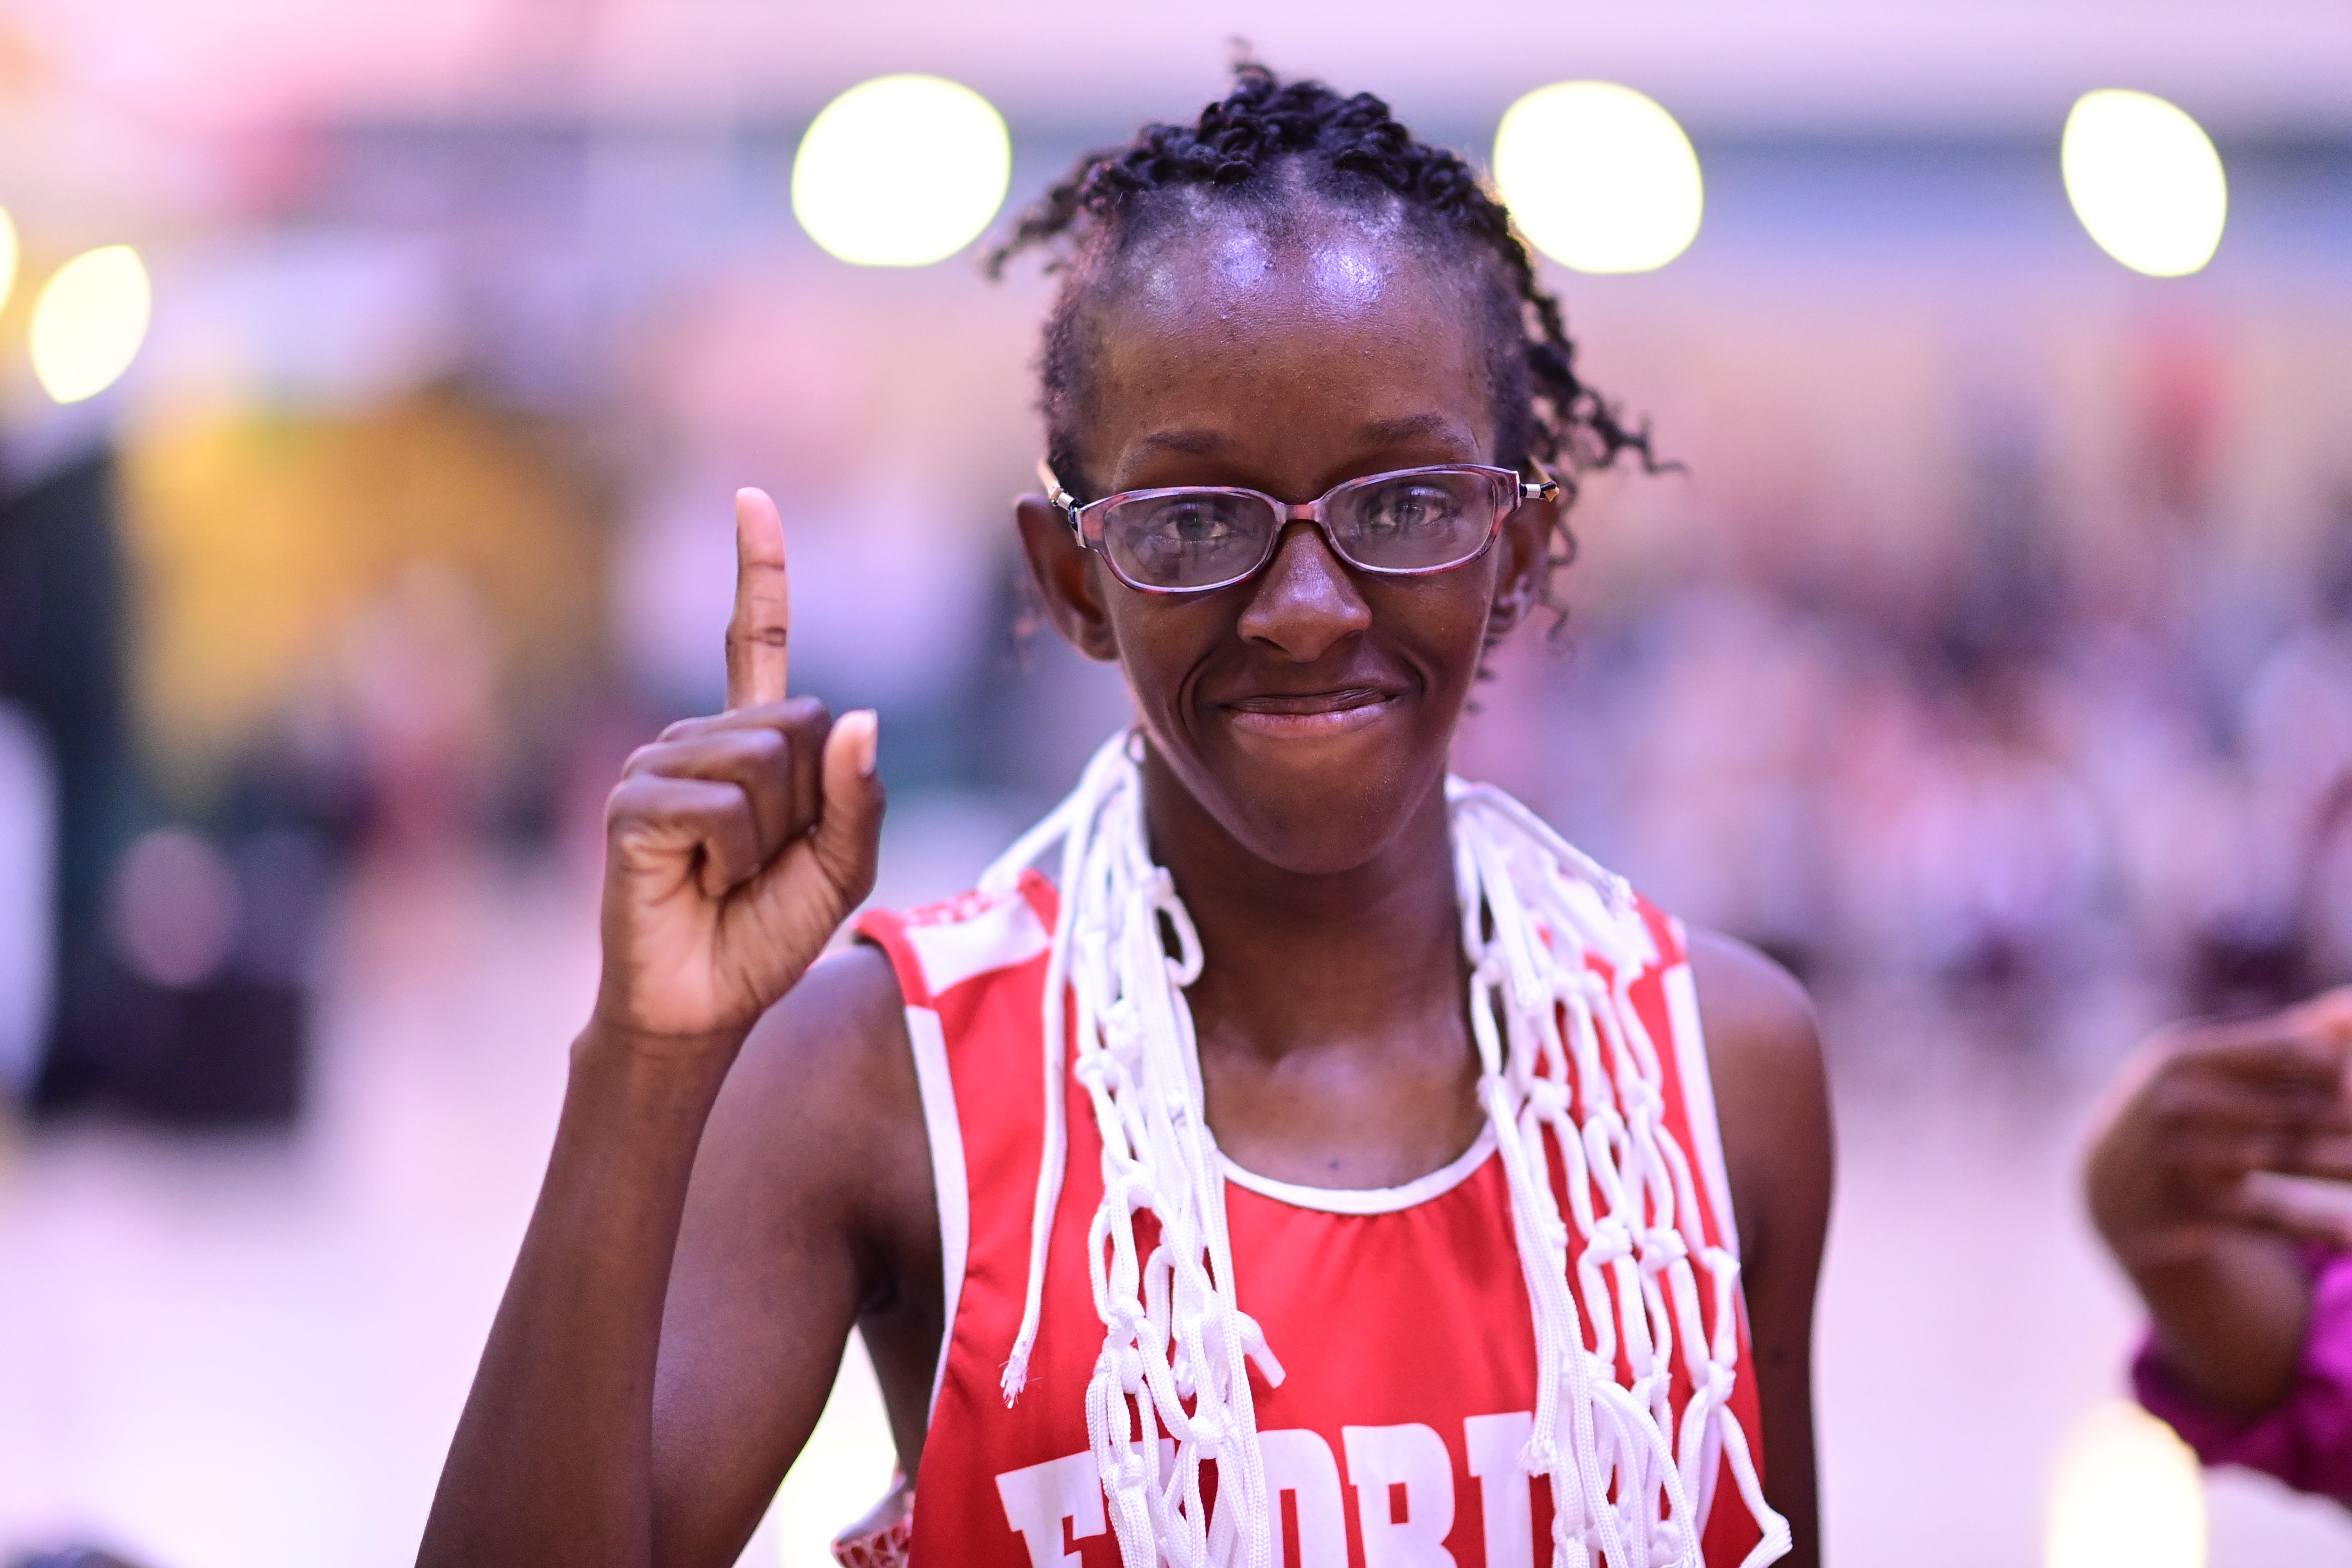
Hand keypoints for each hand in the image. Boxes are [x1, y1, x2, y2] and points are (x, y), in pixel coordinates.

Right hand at [593, 488, 883, 1051]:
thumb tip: (862, 717)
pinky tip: (699, 881)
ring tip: (728, 875)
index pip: (754, 639)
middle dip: (808, 804)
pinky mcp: (632, 803)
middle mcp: (700, 740)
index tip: (752, 499)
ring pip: (767, 763)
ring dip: (770, 837)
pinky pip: (721, 806)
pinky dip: (732, 857)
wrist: (706, 1003)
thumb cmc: (767, 933)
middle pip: (802, 724)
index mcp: (750, 744)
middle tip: (765, 863)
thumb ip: (860, 796)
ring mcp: (659, 765)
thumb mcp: (842, 866)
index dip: (758, 571)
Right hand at [2087, 989, 2351, 1268]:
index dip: (2343, 1065)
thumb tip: (2350, 1008)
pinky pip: (2266, 1213)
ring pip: (2289, 1156)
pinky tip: (2349, 1233)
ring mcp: (2180, 1156)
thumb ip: (2284, 1037)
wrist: (2108, 1184)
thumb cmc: (2181, 1110)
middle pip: (2296, 1107)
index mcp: (2186, 1057)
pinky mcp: (2190, 1207)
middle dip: (2350, 1118)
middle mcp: (2178, 1102)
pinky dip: (2314, 1223)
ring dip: (2346, 1162)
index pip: (2289, 1050)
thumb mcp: (2209, 1065)